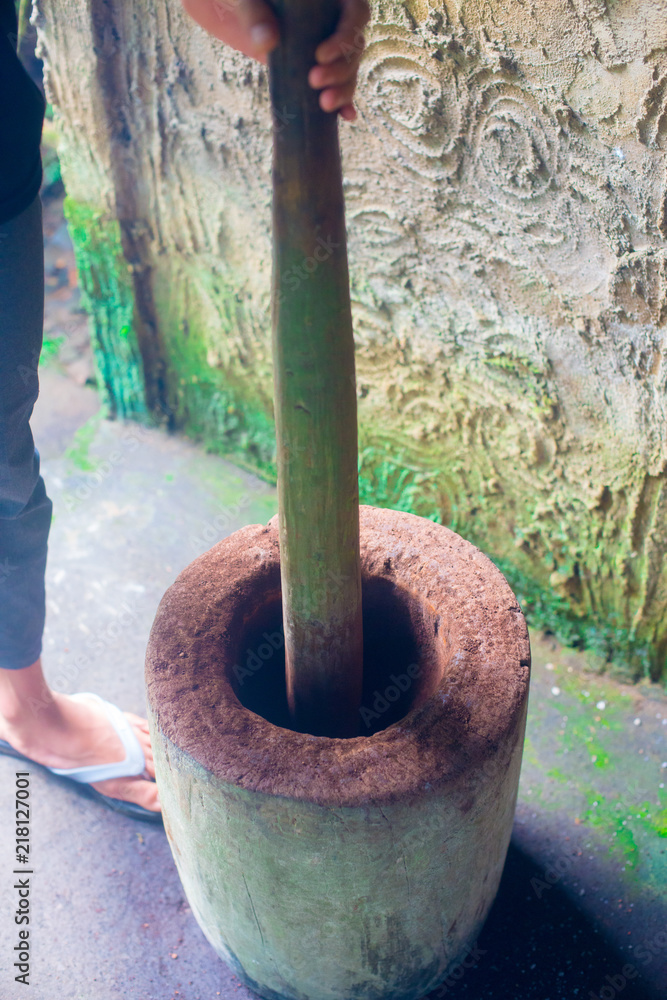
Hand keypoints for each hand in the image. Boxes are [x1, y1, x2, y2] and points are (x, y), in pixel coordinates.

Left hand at [180, 0, 369, 119]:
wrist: (232, 11)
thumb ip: (255, 15)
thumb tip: (267, 42)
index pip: (356, 13)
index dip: (346, 35)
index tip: (320, 55)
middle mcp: (335, 22)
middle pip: (355, 46)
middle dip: (341, 69)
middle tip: (314, 80)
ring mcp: (329, 48)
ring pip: (350, 70)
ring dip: (343, 90)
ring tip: (323, 104)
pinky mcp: (319, 70)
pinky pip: (339, 87)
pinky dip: (345, 103)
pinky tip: (346, 116)